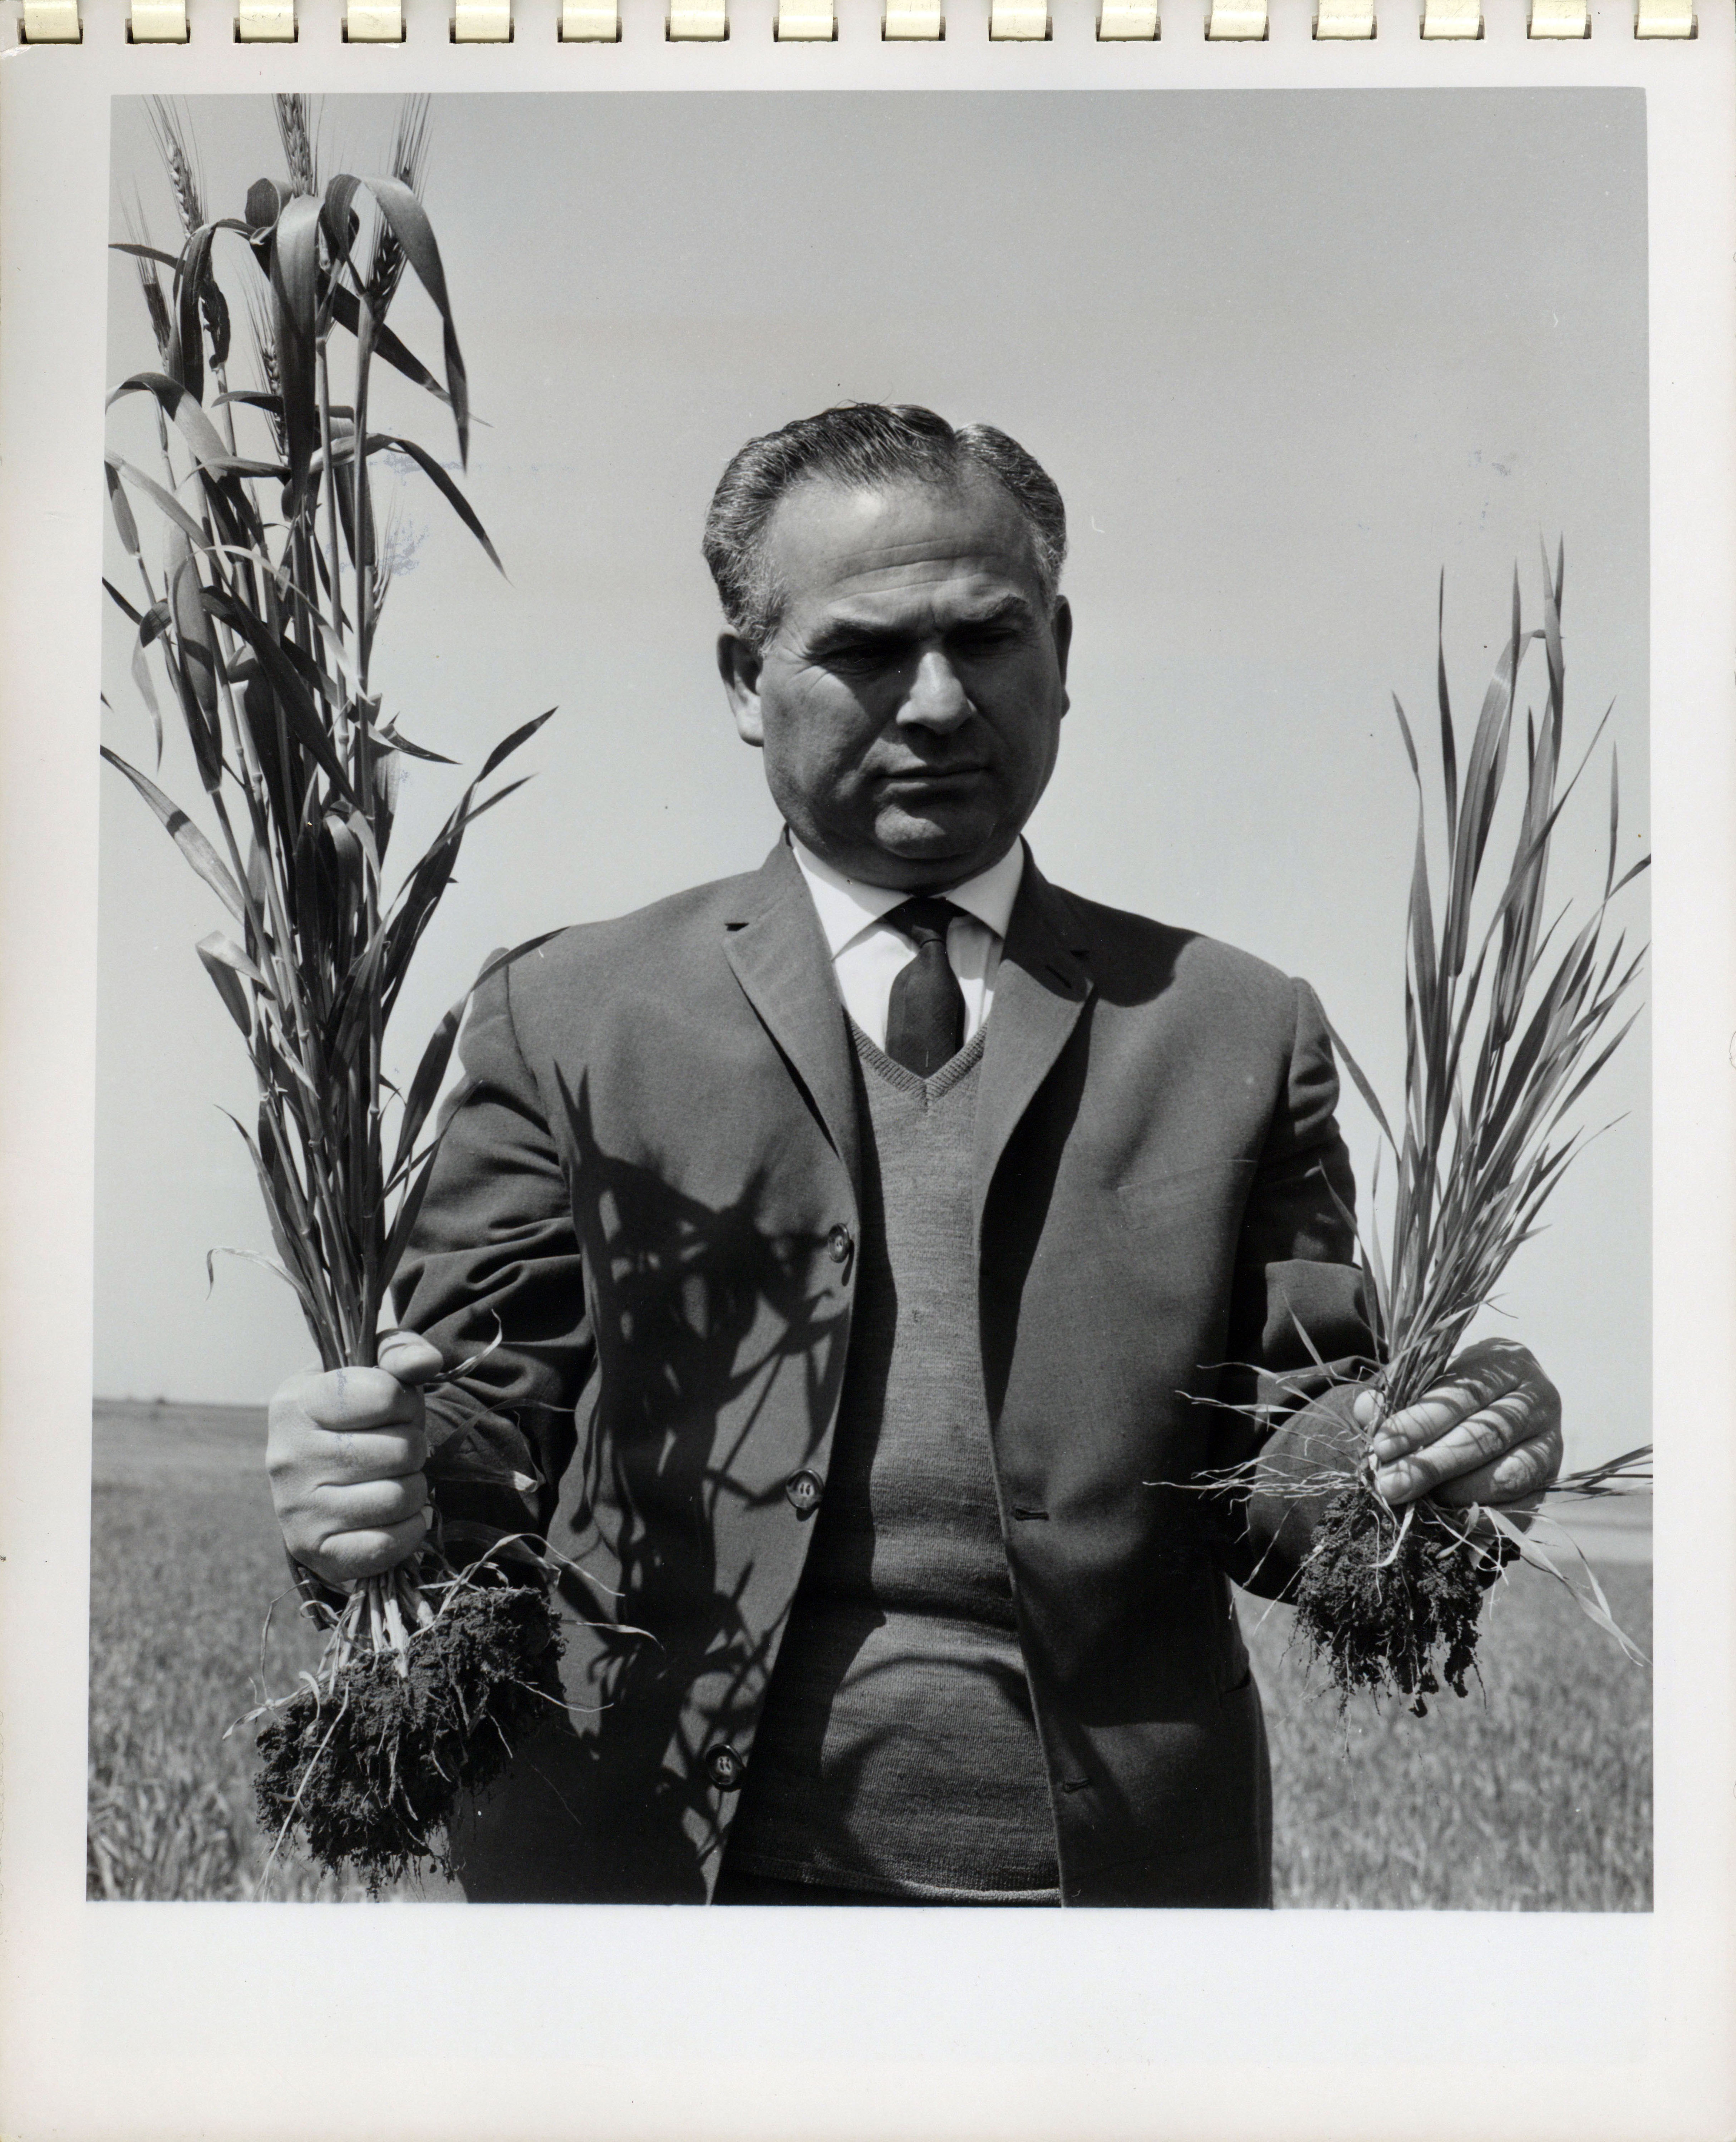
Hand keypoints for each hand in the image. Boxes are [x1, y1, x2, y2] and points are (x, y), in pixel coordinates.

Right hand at [267, 1329, 445, 1586]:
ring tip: (393, 1479)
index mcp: (295, 1402)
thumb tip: (427, 1361)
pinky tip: (394, 1516)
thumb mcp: (370, 1372)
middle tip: (395, 1449)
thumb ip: (398, 1352)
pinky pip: (388, 1543)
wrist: (320, 1485)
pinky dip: (408, 1530)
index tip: (395, 1407)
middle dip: (413, 1447)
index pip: (382, 1394)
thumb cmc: (354, 1420)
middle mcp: (287, 1456)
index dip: (405, 1400)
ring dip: (414, 1489)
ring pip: (399, 1498)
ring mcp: (296, 1509)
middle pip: (400, 1450)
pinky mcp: (314, 1551)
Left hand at [1353, 1337, 1561, 1509]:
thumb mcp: (1431, 1378)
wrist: (1509, 1399)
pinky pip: (1524, 1505)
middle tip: (1391, 1485)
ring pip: (1509, 1474)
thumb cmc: (1460, 1388)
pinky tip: (1450, 1521)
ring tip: (1420, 1503)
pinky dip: (1486, 1517)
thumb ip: (1398, 1393)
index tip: (1382, 1445)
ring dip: (1459, 1493)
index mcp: (1506, 1365)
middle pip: (1485, 1436)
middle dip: (1432, 1465)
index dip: (1420, 1422)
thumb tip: (1364, 1410)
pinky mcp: (1553, 1480)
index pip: (1462, 1395)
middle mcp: (1537, 1401)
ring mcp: (1551, 1442)